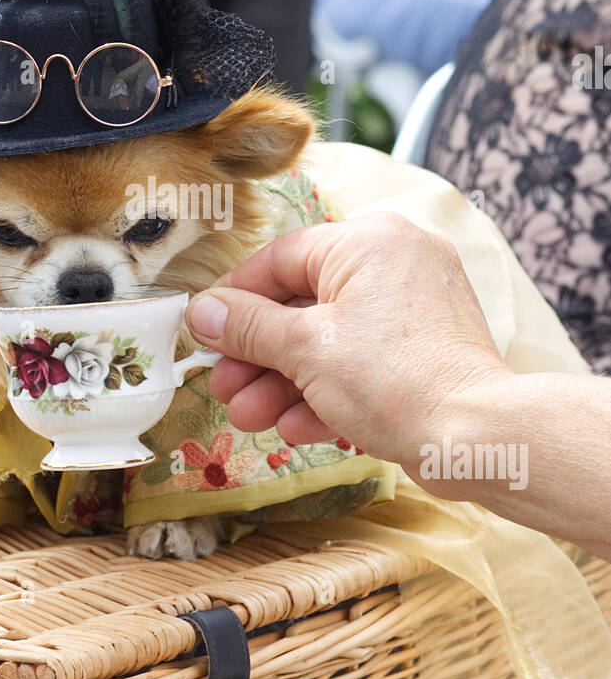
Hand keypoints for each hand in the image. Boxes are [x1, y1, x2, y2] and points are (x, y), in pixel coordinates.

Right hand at [185, 212, 508, 479]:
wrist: (478, 437)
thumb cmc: (393, 380)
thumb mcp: (304, 349)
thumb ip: (248, 327)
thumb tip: (201, 312)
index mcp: (367, 240)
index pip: (280, 260)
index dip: (235, 301)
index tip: (203, 335)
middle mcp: (395, 260)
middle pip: (303, 305)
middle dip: (259, 357)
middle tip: (224, 390)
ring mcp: (416, 306)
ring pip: (330, 339)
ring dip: (285, 383)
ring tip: (252, 421)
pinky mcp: (427, 348)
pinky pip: (364, 361)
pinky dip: (328, 392)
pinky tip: (297, 430)